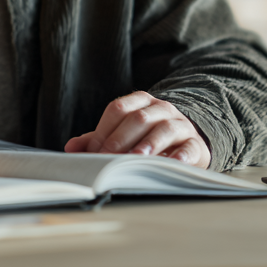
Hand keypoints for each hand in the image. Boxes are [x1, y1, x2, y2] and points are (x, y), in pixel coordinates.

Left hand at [63, 91, 210, 167]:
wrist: (188, 140)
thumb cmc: (148, 137)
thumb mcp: (124, 133)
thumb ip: (98, 139)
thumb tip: (70, 148)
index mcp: (140, 101)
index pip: (118, 109)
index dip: (103, 129)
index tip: (93, 151)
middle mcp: (161, 108)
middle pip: (138, 118)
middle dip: (120, 139)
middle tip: (108, 158)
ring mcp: (180, 124)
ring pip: (163, 129)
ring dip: (148, 144)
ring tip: (136, 158)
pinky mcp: (196, 144)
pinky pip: (188, 147)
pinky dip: (180, 156)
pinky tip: (171, 164)